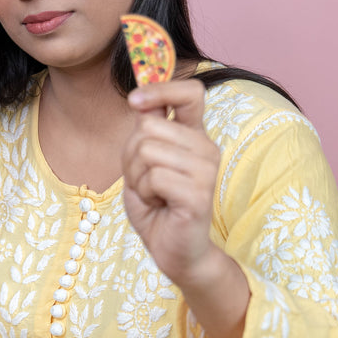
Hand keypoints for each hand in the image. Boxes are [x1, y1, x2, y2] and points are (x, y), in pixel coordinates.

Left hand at [120, 79, 222, 285]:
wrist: (172, 249)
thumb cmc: (156, 204)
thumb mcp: (142, 161)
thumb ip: (145, 129)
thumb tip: (139, 95)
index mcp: (194, 135)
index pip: (191, 92)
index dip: (161, 88)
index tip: (134, 100)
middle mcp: (206, 147)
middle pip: (149, 126)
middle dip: (131, 155)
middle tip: (144, 179)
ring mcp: (207, 170)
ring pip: (148, 150)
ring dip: (137, 176)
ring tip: (152, 193)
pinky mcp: (199, 193)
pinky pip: (154, 177)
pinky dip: (144, 193)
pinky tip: (159, 204)